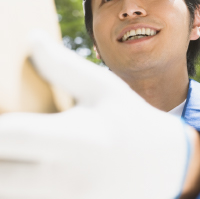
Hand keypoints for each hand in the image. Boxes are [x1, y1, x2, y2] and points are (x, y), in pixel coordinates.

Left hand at [0, 31, 191, 198]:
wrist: (160, 164)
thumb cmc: (132, 120)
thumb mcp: (102, 86)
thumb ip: (62, 65)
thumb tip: (32, 38)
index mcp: (76, 140)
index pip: (10, 135)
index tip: (1, 109)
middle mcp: (66, 180)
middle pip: (1, 176)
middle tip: (9, 129)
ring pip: (10, 193)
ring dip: (7, 167)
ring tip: (19, 147)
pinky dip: (20, 185)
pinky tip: (33, 164)